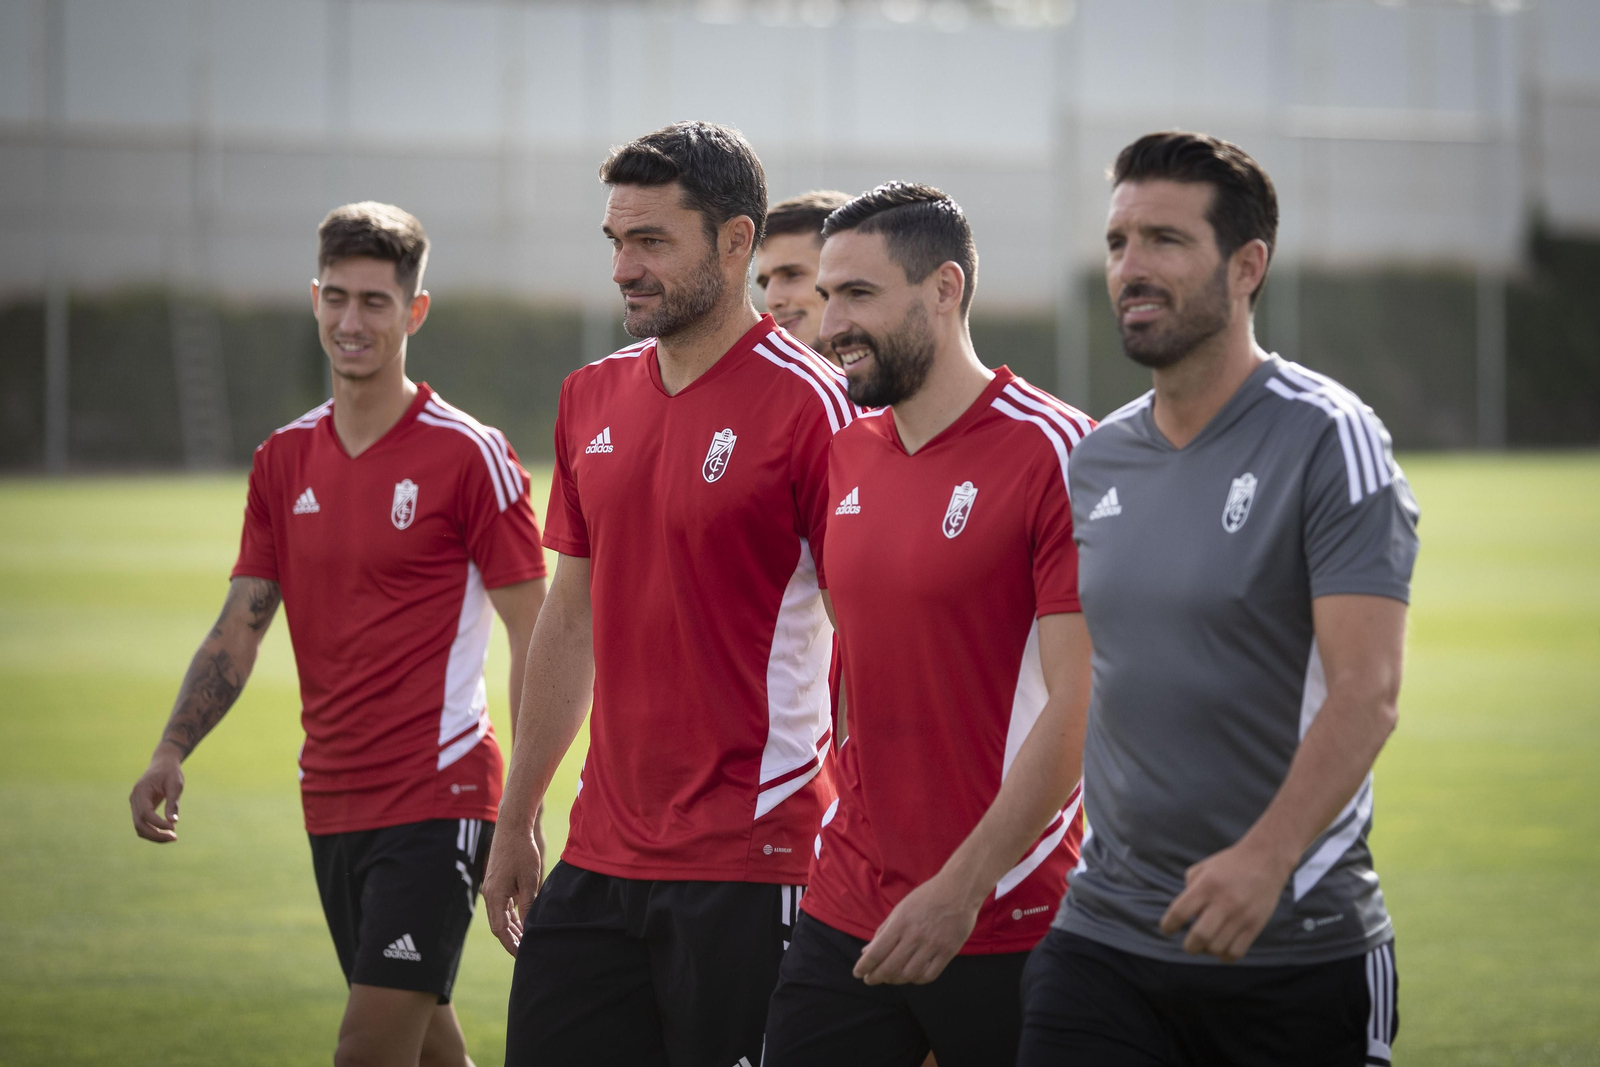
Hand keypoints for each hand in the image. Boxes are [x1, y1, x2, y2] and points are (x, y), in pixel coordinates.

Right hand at [129, 743, 185, 842]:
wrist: (163, 764)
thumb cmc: (170, 772)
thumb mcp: (175, 785)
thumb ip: (173, 802)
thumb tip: (173, 822)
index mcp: (141, 791)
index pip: (145, 813)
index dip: (158, 823)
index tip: (173, 828)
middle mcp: (134, 799)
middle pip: (139, 824)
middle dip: (155, 834)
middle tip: (174, 838)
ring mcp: (134, 804)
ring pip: (139, 827)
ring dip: (154, 835)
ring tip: (172, 837)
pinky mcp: (139, 808)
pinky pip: (142, 824)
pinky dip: (152, 831)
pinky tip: (166, 832)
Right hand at [482, 821, 543, 957]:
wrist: (512, 827)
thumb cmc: (522, 852)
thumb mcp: (529, 880)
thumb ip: (528, 905)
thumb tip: (530, 926)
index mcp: (495, 896)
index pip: (500, 930)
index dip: (511, 944)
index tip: (522, 956)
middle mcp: (490, 894)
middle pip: (499, 925)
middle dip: (512, 940)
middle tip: (527, 953)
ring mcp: (492, 889)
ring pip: (501, 916)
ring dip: (513, 929)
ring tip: (527, 941)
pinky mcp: (497, 883)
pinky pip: (503, 905)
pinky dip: (512, 916)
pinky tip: (523, 923)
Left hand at [853, 872, 980, 985]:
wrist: (958, 889)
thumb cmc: (926, 896)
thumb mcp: (900, 909)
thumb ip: (883, 931)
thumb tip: (866, 951)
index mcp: (900, 923)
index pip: (876, 952)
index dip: (864, 966)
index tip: (858, 973)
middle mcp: (915, 936)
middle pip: (890, 967)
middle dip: (876, 977)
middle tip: (870, 980)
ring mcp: (933, 945)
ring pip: (909, 975)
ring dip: (895, 980)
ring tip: (889, 978)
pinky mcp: (948, 952)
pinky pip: (929, 975)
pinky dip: (917, 980)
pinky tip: (911, 976)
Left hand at [1158, 837, 1293, 962]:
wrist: (1265, 858)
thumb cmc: (1229, 864)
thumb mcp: (1203, 869)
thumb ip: (1189, 890)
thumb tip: (1185, 917)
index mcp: (1206, 885)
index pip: (1179, 912)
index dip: (1168, 926)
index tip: (1168, 929)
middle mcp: (1224, 901)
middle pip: (1199, 936)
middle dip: (1189, 946)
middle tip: (1189, 943)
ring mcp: (1241, 915)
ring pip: (1217, 948)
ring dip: (1207, 950)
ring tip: (1206, 944)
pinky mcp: (1255, 925)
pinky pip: (1236, 952)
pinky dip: (1225, 956)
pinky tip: (1222, 948)